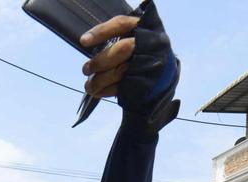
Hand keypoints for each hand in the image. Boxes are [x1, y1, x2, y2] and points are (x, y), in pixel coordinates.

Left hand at [81, 3, 178, 128]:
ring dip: (100, 80)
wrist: (163, 73)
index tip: (83, 41)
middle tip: (86, 69)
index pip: (121, 24)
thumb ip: (113, 36)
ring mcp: (150, 65)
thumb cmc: (139, 52)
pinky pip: (124, 87)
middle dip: (100, 61)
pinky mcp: (147, 82)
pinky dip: (107, 91)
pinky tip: (98, 92)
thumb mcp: (131, 36)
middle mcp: (150, 44)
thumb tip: (87, 42)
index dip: (102, 32)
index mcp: (144, 28)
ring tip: (89, 85)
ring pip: (122, 71)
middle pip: (122, 49)